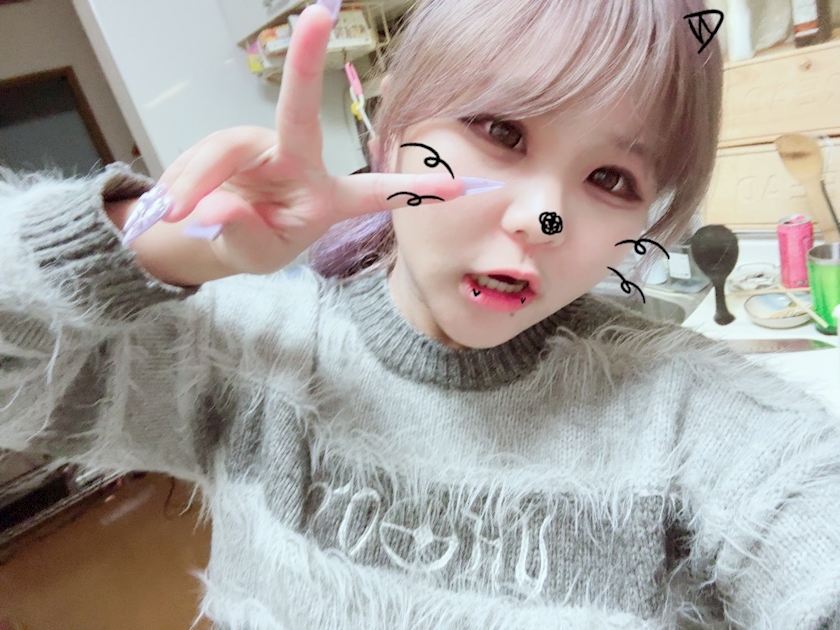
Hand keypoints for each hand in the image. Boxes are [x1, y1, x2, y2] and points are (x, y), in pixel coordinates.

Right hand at [141, 2, 473, 276]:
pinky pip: (202, 155)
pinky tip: (173, 206)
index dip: (415, 190)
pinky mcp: (228, 141)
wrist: (210, 235)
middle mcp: (299, 162)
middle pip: (300, 113)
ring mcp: (262, 146)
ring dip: (198, 179)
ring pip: (226, 148)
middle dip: (309, 62)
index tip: (464, 185)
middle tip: (317, 13)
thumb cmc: (253, 244)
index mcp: (326, 199)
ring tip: (177, 213)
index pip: (374, 193)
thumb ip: (245, 235)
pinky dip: (184, 181)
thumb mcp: (254, 255)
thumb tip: (220, 205)